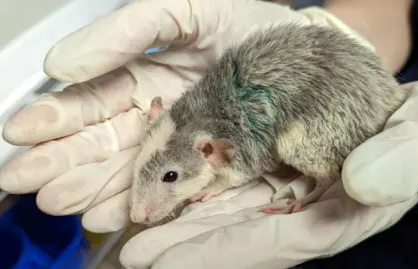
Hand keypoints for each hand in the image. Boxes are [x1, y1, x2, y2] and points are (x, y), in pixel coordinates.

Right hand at [0, 0, 321, 231]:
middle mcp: (160, 114)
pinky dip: (142, 202)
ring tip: (63, 202)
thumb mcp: (187, 9)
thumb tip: (63, 64)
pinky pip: (174, 189)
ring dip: (94, 188)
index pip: (94, 99)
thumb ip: (128, 28)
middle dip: (63, 161)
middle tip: (24, 180)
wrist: (308, 54)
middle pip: (105, 142)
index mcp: (147, 75)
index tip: (24, 131)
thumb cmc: (252, 26)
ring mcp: (185, 145)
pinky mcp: (214, 169)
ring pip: (131, 170)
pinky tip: (114, 213)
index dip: (58, 115)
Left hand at [119, 80, 417, 268]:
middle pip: (243, 238)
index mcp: (343, 215)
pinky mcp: (285, 174)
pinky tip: (176, 196)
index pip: (276, 243)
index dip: (223, 253)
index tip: (168, 260)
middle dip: (190, 247)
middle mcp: (311, 213)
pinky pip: (242, 190)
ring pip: (235, 217)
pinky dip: (208, 197)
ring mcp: (295, 196)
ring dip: (189, 226)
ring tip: (140, 231)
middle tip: (136, 253)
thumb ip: (405, 155)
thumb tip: (360, 183)